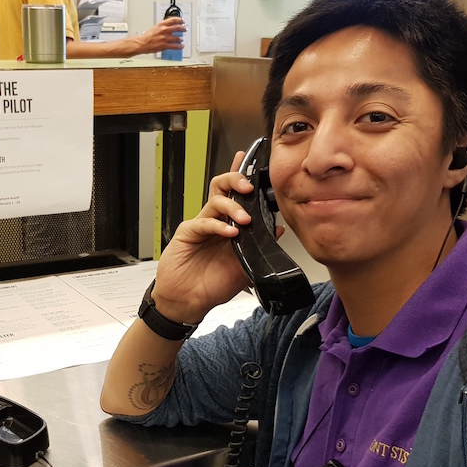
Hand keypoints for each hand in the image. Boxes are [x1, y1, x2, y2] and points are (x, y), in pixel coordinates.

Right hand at [131, 17, 185, 54]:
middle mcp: (164, 30)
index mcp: (161, 24)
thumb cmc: (147, 36)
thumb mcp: (155, 27)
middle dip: (182, 28)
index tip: (182, 21)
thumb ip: (162, 26)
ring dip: (181, 38)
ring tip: (181, 39)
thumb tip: (168, 26)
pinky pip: (175, 46)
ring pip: (177, 38)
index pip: (173, 19)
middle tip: (184, 29)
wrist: (142, 43)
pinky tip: (181, 46)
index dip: (180, 20)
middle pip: (177, 28)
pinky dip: (179, 46)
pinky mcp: (165, 45)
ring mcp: (165, 38)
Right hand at [151, 150, 265, 322]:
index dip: (243, 177)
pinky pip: (203, 221)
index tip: (255, 165)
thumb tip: (279, 229)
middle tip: (248, 187)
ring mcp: (201, 225)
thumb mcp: (244, 268)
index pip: (238, 196)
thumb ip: (261, 249)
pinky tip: (230, 233)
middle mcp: (215, 222)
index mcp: (230, 227)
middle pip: (222, 187)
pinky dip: (219, 225)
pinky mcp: (187, 233)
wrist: (188, 302)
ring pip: (214, 200)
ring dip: (232, 205)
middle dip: (236, 180)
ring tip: (244, 219)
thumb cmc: (211, 286)